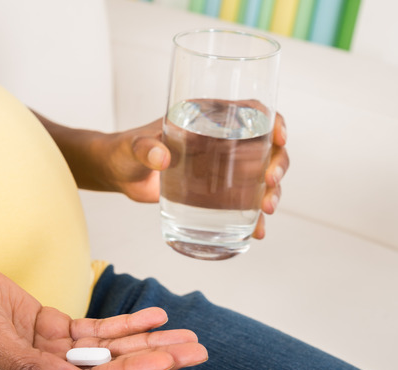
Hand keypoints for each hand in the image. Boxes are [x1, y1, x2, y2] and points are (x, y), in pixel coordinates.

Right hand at [0, 253, 206, 369]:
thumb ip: (29, 366)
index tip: (167, 360)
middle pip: (107, 368)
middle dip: (152, 358)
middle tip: (197, 350)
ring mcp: (44, 348)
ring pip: (105, 348)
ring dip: (144, 340)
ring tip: (185, 334)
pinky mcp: (45, 324)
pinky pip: (90, 328)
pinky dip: (121, 322)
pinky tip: (151, 315)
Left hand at [99, 114, 287, 237]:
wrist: (117, 174)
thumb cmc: (124, 150)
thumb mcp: (133, 147)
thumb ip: (144, 149)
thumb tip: (161, 157)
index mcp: (208, 117)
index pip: (252, 110)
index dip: (274, 120)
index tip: (279, 136)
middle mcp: (222, 140)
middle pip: (266, 146)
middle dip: (278, 164)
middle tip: (270, 183)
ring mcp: (221, 167)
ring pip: (261, 176)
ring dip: (272, 192)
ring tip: (266, 210)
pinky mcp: (214, 192)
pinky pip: (243, 201)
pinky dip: (253, 217)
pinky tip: (258, 231)